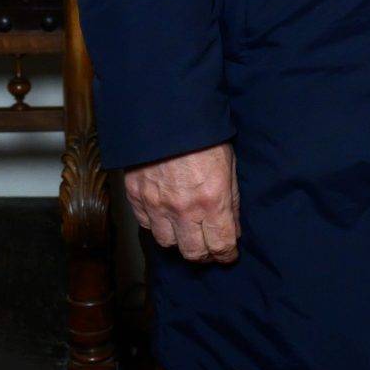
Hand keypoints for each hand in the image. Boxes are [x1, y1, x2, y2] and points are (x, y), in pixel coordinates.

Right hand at [124, 143, 240, 262]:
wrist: (166, 115)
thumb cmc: (203, 135)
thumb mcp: (229, 165)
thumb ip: (230, 201)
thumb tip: (232, 228)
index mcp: (212, 200)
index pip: (221, 245)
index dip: (226, 255)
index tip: (228, 255)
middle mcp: (183, 209)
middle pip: (193, 252)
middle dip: (204, 254)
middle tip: (209, 249)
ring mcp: (156, 205)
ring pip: (167, 243)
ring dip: (178, 240)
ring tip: (186, 232)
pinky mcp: (136, 197)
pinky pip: (146, 225)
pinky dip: (156, 225)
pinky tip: (165, 217)